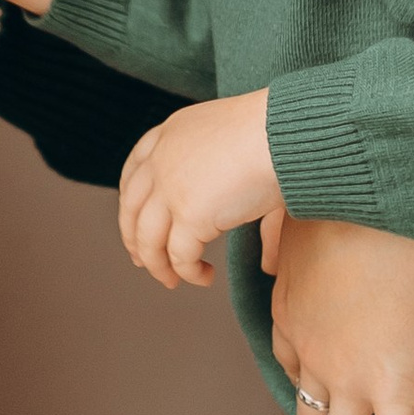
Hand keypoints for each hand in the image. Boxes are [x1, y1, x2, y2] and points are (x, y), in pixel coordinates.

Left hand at [117, 91, 281, 289]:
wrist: (283, 133)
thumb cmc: (274, 132)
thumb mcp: (228, 139)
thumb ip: (215, 166)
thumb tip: (226, 199)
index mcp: (170, 133)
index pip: (134, 172)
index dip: (130, 202)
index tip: (133, 222)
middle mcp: (162, 160)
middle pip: (131, 208)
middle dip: (134, 239)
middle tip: (142, 260)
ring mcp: (171, 188)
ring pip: (149, 239)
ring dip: (158, 266)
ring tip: (172, 281)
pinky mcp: (190, 216)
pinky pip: (180, 257)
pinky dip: (189, 273)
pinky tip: (205, 277)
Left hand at [262, 212, 413, 414]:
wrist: (401, 199)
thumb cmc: (361, 197)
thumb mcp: (305, 218)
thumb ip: (291, 242)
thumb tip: (278, 252)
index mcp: (291, 316)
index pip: (295, 375)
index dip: (306, 409)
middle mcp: (312, 358)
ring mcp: (351, 380)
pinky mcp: (397, 389)